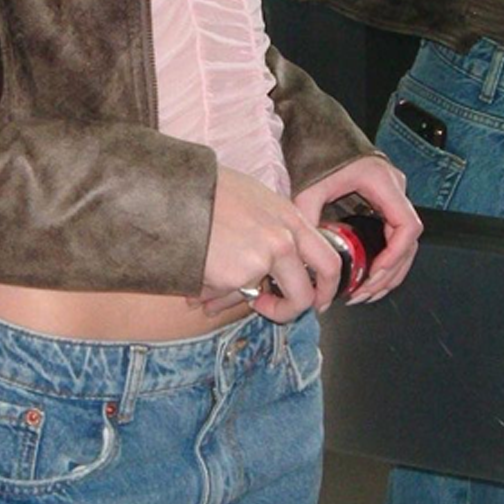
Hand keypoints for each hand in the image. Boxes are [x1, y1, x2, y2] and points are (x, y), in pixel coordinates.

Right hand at [194, 166, 341, 322]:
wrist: (177, 194)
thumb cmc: (207, 192)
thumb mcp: (251, 201)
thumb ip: (268, 232)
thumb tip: (266, 271)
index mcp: (289, 217)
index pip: (327, 258)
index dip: (325, 285)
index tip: (315, 298)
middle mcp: (284, 237)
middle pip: (311, 289)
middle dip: (296, 309)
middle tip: (280, 311)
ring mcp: (265, 257)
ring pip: (270, 301)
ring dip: (249, 305)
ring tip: (216, 297)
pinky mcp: (240, 275)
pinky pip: (233, 296)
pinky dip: (216, 297)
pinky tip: (199, 289)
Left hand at [292, 154, 421, 305]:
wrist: (317, 130)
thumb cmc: (317, 151)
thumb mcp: (309, 187)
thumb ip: (307, 218)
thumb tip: (304, 254)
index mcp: (382, 182)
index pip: (407, 225)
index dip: (395, 255)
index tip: (376, 272)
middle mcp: (394, 188)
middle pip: (409, 241)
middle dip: (389, 272)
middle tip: (364, 292)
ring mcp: (392, 195)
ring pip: (405, 243)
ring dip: (389, 270)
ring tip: (365, 293)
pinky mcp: (384, 202)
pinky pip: (394, 236)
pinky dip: (385, 259)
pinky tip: (369, 276)